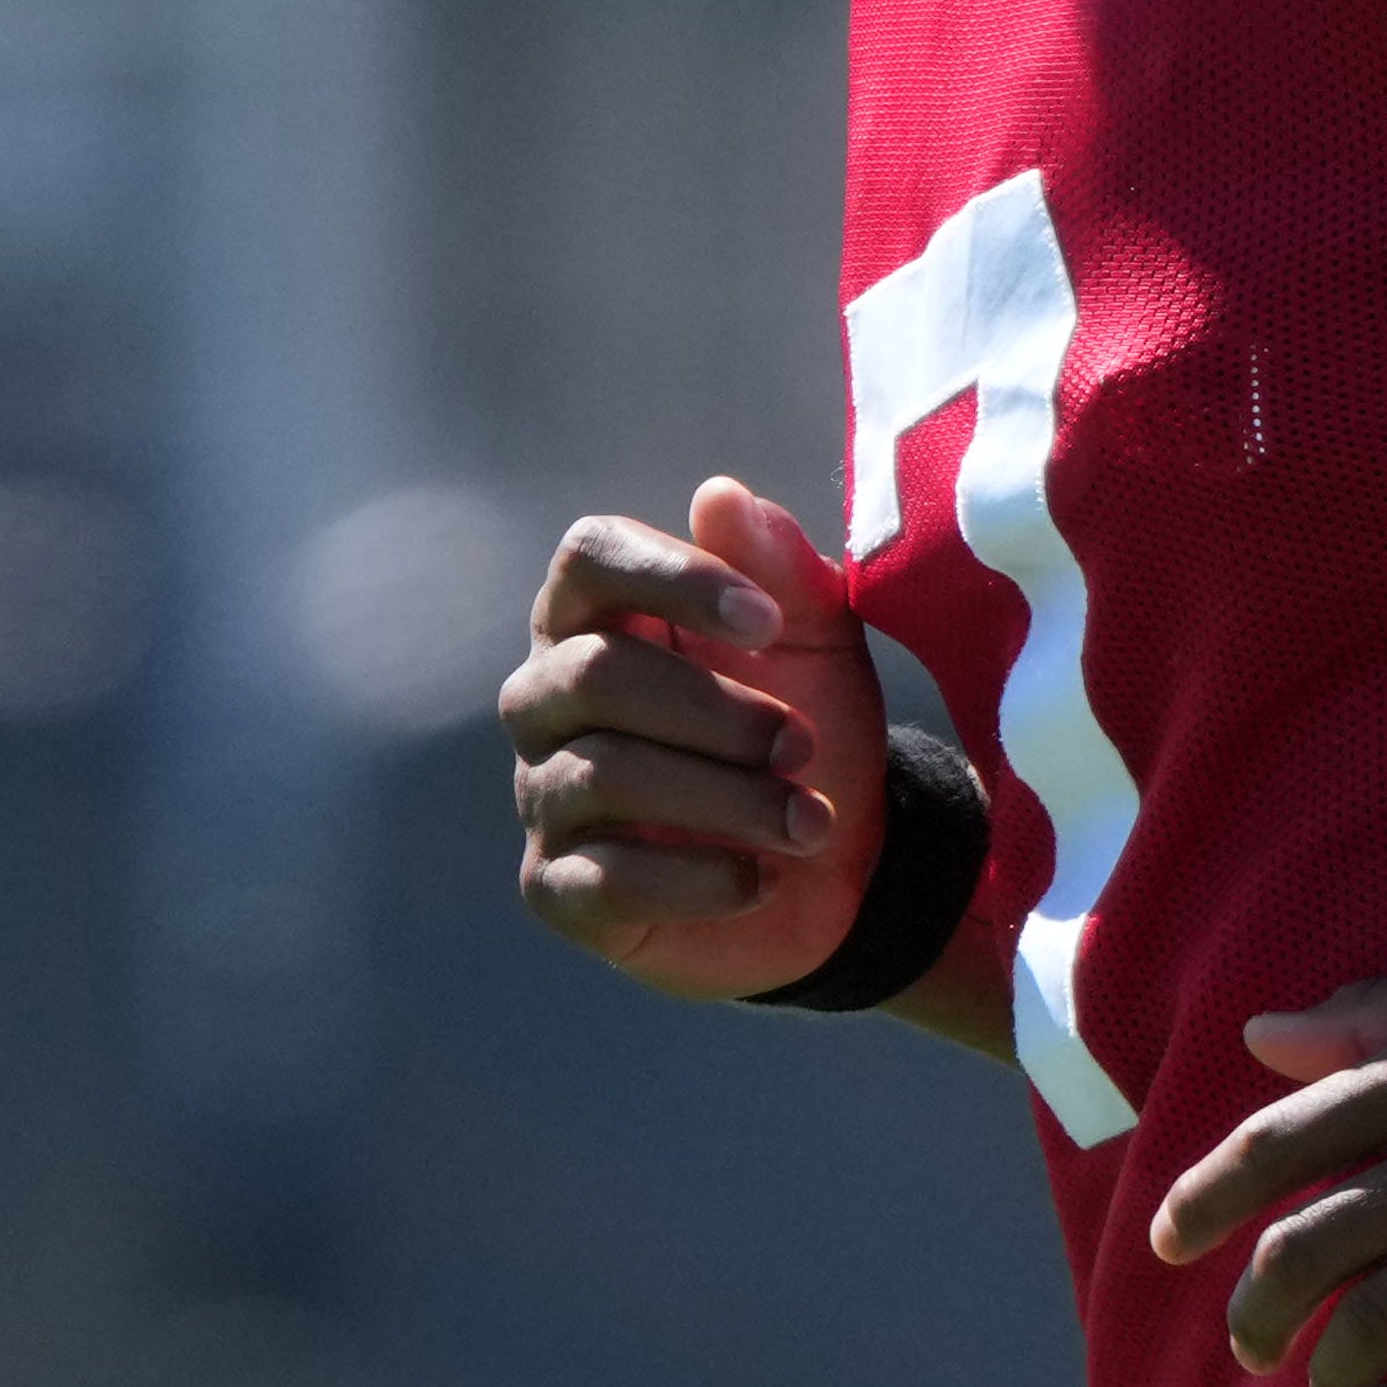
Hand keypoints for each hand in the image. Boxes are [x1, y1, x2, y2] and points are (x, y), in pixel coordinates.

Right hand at [502, 479, 880, 998]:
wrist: (842, 873)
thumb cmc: (809, 735)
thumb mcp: (819, 646)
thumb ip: (780, 570)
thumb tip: (719, 497)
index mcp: (600, 616)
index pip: (588, 557)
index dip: (673, 578)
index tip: (766, 623)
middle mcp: (548, 697)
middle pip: (594, 672)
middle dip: (716, 711)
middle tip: (800, 746)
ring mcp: (544, 793)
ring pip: (605, 775)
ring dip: (727, 798)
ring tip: (810, 822)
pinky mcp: (556, 890)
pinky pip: (602, 879)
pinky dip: (696, 878)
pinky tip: (759, 877)